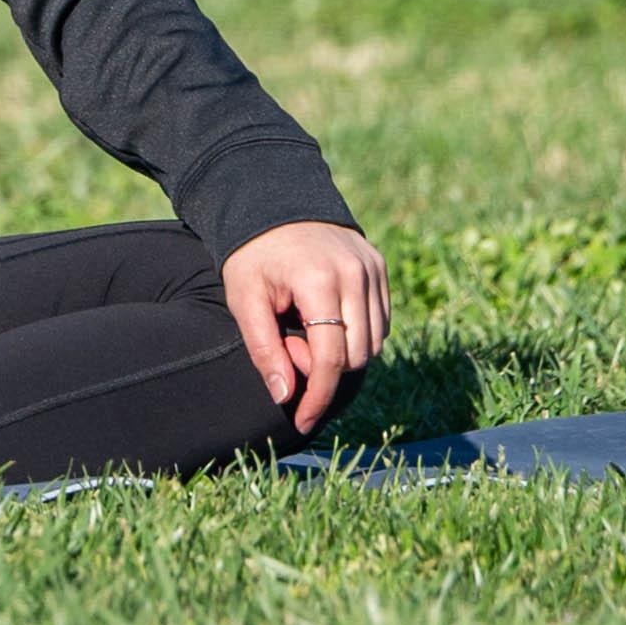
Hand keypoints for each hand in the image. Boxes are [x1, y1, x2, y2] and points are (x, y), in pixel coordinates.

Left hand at [224, 220, 389, 435]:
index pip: (331, 359)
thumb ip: (264, 349)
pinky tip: (326, 322)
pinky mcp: (380, 268)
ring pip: (375, 343)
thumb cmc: (253, 256)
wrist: (273, 203)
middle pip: (357, 356)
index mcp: (318, 281)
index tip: (302, 421)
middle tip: (291, 349)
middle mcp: (355, 275)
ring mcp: (373, 269)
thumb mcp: (244, 300)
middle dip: (326, 371)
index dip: (318, 397)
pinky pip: (381, 323)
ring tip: (305, 332)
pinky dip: (358, 336)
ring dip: (344, 355)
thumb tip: (285, 396)